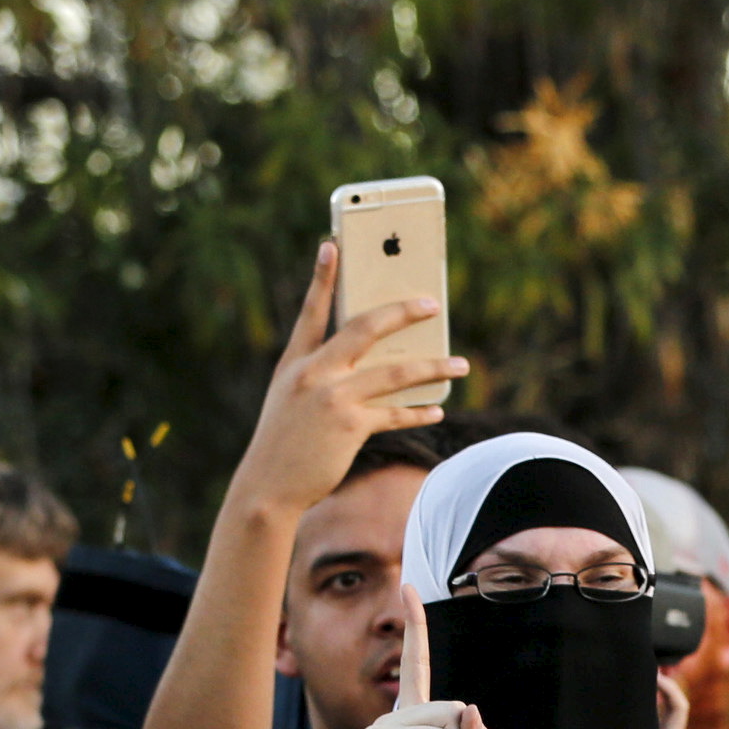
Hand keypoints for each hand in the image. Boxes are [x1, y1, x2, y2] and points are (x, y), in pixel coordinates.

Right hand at [230, 242, 467, 518]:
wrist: (267, 484)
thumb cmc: (285, 442)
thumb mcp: (293, 399)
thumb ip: (323, 377)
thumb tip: (374, 368)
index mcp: (295, 361)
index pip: (311, 310)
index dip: (323, 277)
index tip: (333, 245)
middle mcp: (313, 371)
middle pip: (364, 328)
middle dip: (402, 313)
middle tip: (432, 304)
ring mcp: (332, 396)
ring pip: (394, 372)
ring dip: (432, 367)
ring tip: (461, 364)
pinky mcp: (350, 424)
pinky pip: (395, 413)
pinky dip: (418, 412)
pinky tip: (437, 408)